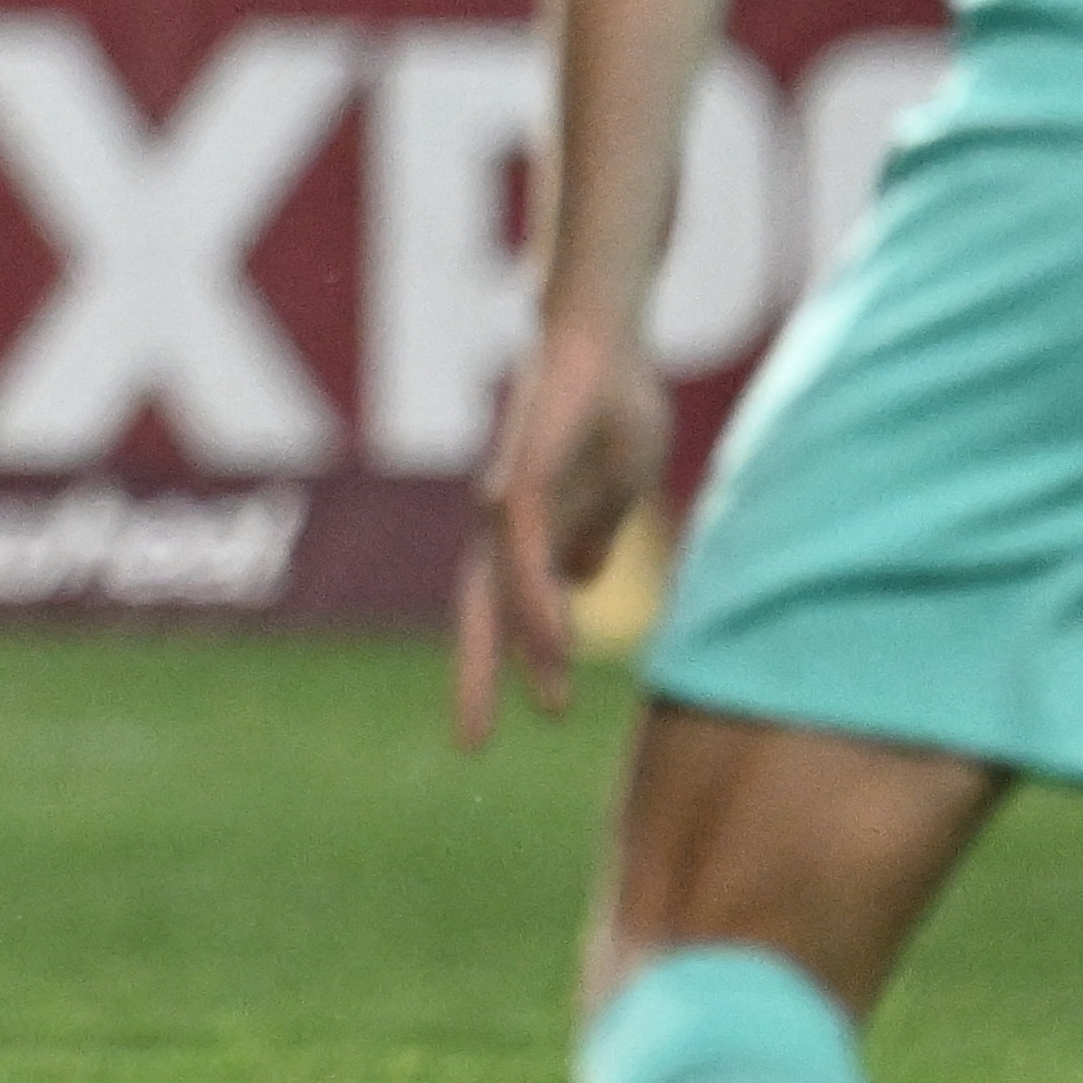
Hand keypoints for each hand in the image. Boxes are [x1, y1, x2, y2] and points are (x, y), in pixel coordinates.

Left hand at [452, 314, 671, 752]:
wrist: (602, 335)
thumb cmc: (606, 404)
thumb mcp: (613, 487)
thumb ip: (592, 531)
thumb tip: (580, 579)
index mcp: (522, 528)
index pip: (501, 610)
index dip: (498, 665)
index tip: (501, 727)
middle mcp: (502, 519)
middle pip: (481, 609)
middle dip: (475, 677)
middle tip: (469, 747)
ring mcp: (507, 495)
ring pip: (506, 584)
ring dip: (528, 645)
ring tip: (550, 701)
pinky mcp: (522, 470)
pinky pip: (527, 544)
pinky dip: (538, 590)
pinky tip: (555, 628)